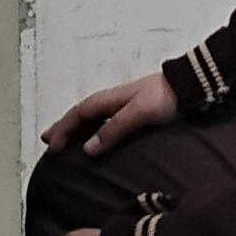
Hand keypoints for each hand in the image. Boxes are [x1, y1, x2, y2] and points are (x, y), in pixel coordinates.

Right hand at [42, 71, 177, 157]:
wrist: (188, 87)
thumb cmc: (164, 98)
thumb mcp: (137, 114)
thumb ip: (113, 129)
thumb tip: (88, 147)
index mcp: (107, 100)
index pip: (77, 115)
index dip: (63, 130)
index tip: (52, 147)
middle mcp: (110, 101)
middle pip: (79, 114)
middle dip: (62, 127)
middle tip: (47, 142)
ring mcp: (120, 105)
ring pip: (89, 117)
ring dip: (74, 127)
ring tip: (64, 139)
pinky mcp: (131, 111)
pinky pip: (102, 120)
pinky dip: (91, 127)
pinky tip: (94, 135)